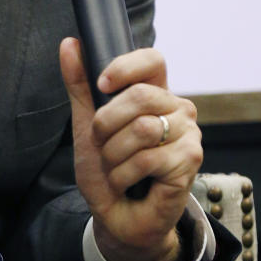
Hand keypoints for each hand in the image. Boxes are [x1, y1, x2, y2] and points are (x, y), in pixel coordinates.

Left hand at [59, 38, 202, 260]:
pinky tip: (129, 183)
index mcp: (155, 95)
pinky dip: (125, 175)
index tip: (101, 84)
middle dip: (106, 126)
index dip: (124, 67)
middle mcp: (178, 109)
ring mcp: (189, 134)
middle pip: (139, 95)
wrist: (116, 217)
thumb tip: (69, 44)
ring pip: (142, 129)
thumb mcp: (86, 124)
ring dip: (114, 155)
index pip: (152, 60)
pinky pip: (148, 159)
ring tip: (117, 168)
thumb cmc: (107, 170)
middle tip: (104, 146)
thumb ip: (81, 85)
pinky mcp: (191, 161)